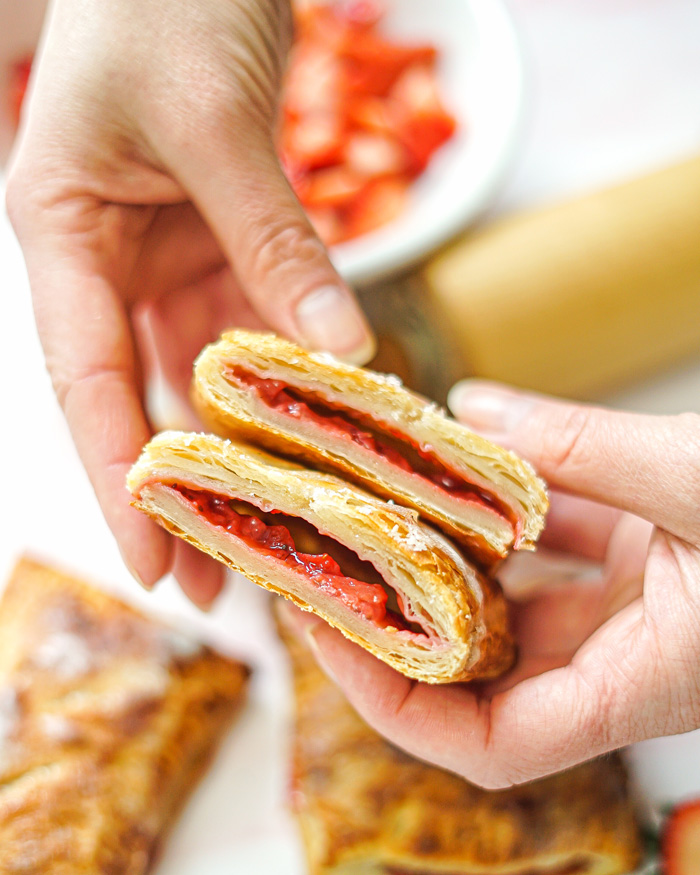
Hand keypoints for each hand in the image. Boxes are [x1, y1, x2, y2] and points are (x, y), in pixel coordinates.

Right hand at [6, 0, 373, 603]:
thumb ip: (273, 242)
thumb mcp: (215, 125)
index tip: (152, 562)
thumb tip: (340, 354)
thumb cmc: (167, 1)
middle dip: (182, 486)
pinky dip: (290, 369)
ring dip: (244, 439)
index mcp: (63, 234)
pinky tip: (325, 420)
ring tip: (280, 521)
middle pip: (142, 396)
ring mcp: (166, 255)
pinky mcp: (220, 242)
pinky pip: (256, 320)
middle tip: (223, 577)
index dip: (117, 478)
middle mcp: (108, 259)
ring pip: (205, 371)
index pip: (85, 382)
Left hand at [291, 383, 699, 787]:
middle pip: (478, 672)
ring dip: (445, 555)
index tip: (330, 636)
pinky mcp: (642, 560)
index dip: (397, 707)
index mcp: (641, 684)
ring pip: (510, 602)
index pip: (491, 744)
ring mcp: (629, 609)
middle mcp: (623, 660)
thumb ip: (582, 448)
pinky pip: (552, 545)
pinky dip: (507, 508)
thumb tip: (474, 410)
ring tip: (373, 501)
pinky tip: (464, 458)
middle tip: (326, 555)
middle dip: (396, 621)